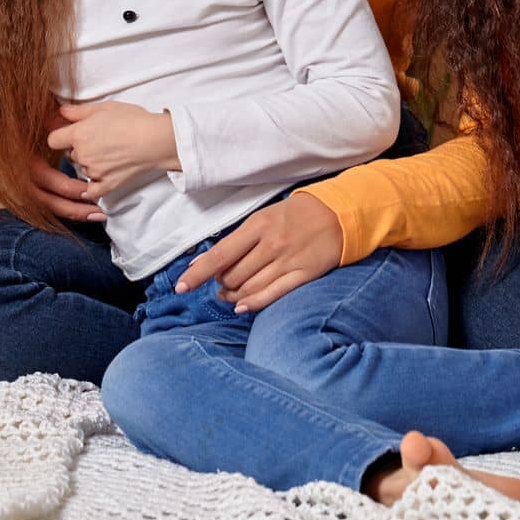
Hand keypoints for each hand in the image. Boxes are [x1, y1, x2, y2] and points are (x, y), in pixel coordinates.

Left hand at [45, 99, 177, 197]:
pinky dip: (92, 187)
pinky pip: (91, 190)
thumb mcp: (104, 107)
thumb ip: (77, 111)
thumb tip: (59, 111)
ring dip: (89, 162)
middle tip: (98, 139)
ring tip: (110, 151)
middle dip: (79, 148)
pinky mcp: (106, 185)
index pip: (53, 139)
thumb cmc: (132, 120)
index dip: (61, 135)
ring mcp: (93, 172)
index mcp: (78, 134)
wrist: (155, 140)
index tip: (70, 133)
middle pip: (70, 154)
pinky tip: (98, 179)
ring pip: (82, 168)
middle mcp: (82, 155)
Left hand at [174, 192, 343, 312]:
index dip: (198, 273)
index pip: (220, 254)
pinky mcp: (303, 274)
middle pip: (233, 276)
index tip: (182, 286)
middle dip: (221, 283)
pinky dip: (252, 304)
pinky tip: (241, 306)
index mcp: (258, 225)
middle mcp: (271, 244)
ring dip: (233, 295)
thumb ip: (238, 240)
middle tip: (220, 283)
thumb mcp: (264, 218)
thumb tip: (205, 263)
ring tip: (229, 294)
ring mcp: (288, 260)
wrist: (338, 213)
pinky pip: (272, 295)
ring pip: (249, 288)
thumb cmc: (295, 215)